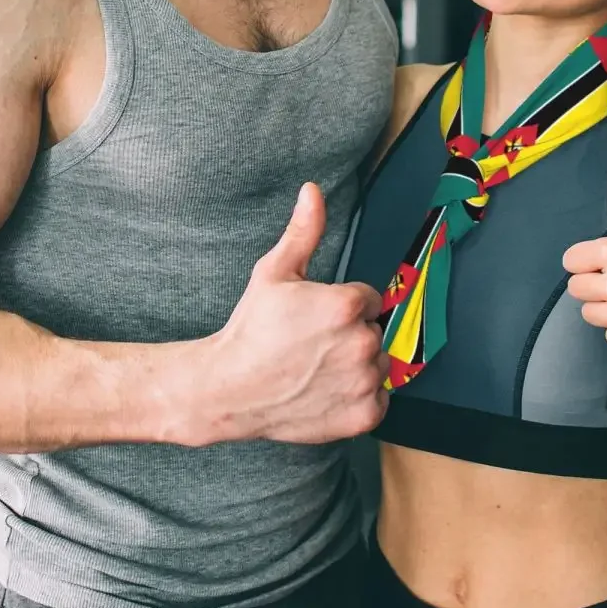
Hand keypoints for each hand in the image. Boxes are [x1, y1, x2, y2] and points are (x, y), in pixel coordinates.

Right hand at [209, 182, 389, 444]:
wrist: (228, 390)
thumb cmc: (251, 328)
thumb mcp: (274, 272)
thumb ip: (303, 231)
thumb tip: (313, 190)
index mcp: (347, 305)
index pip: (368, 299)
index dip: (342, 307)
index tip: (315, 319)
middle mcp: (363, 344)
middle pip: (374, 331)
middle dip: (349, 335)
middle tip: (312, 344)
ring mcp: (363, 383)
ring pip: (377, 365)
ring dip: (356, 366)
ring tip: (317, 368)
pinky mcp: (362, 417)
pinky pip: (378, 401)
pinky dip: (359, 399)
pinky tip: (327, 392)